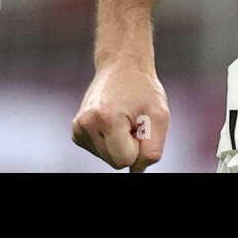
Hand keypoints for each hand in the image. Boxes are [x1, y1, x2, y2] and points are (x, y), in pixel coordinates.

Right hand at [71, 57, 169, 171]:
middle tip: (132, 120)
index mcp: (105, 118)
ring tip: (123, 118)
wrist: (122, 66)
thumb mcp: (160, 116)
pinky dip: (110, 141)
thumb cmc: (143, 90)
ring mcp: (78, 128)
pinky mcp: (77, 132)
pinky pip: (101, 152)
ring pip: (108, 158)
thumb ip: (152, 150)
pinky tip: (112, 120)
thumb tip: (135, 171)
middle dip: (129, 146)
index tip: (139, 124)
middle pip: (116, 162)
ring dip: (120, 143)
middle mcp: (85, 124)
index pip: (126, 161)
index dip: (139, 146)